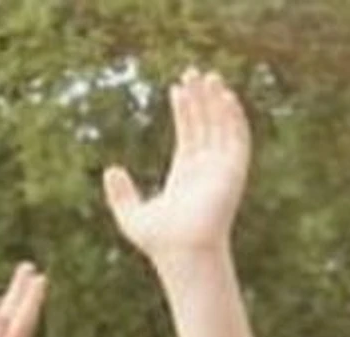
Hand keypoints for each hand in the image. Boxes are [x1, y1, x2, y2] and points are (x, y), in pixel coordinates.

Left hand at [103, 69, 250, 274]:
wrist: (182, 252)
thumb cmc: (159, 242)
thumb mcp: (131, 215)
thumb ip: (120, 193)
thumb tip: (111, 170)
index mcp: (185, 174)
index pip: (188, 133)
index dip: (183, 109)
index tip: (176, 88)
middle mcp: (206, 168)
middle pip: (205, 124)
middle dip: (200, 98)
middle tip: (192, 72)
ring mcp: (221, 169)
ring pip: (222, 126)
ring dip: (217, 101)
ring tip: (208, 76)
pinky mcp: (233, 171)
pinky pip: (238, 137)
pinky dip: (234, 117)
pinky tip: (225, 96)